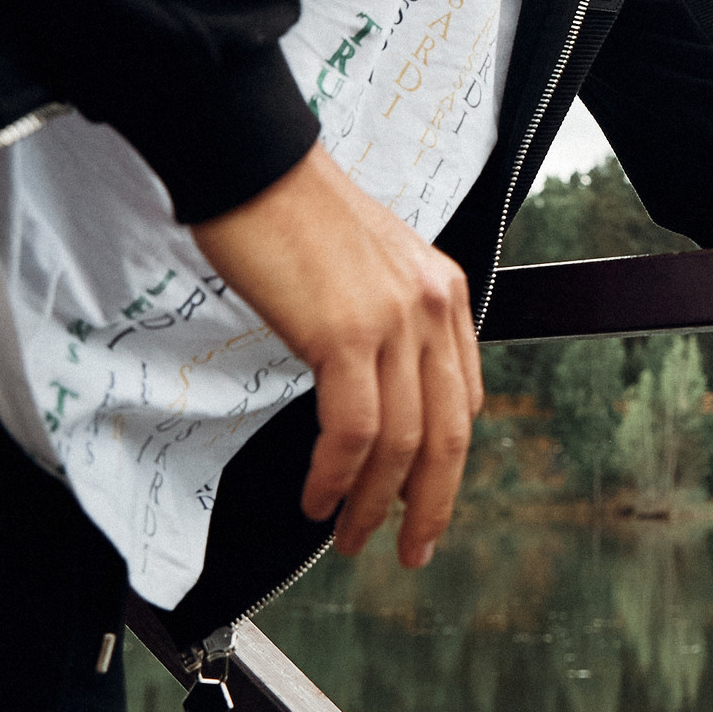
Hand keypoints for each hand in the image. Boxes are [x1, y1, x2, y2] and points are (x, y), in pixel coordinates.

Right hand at [192, 145, 481, 565]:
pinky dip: (337, 476)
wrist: (250, 162)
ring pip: (402, 443)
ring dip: (375, 503)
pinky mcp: (346, 333)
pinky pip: (353, 430)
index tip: (426, 501)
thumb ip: (384, 319)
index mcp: (441, 290)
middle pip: (447, 433)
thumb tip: (372, 384)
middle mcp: (431, 305)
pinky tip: (318, 498)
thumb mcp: (364, 264)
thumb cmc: (289, 210)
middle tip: (410, 549)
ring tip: (349, 537)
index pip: (462, 398)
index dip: (446, 463)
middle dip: (431, 504)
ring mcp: (394, 320)